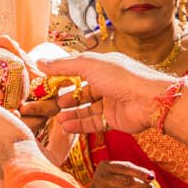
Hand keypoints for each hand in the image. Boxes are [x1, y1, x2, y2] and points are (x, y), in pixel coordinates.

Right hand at [38, 52, 179, 136]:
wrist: (147, 100)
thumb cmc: (121, 77)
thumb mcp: (88, 65)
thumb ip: (63, 65)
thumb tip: (40, 61)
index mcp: (103, 67)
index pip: (79, 71)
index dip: (63, 76)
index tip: (48, 83)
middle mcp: (108, 84)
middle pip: (83, 92)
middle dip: (66, 98)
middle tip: (51, 104)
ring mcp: (111, 102)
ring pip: (87, 109)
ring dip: (71, 113)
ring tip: (56, 118)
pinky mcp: (114, 119)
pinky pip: (93, 123)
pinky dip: (79, 125)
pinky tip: (66, 126)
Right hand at [89, 160, 159, 187]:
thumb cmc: (108, 181)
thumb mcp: (114, 170)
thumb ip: (131, 171)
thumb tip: (151, 176)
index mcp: (106, 166)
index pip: (126, 168)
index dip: (140, 172)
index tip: (152, 177)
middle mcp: (103, 178)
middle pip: (128, 182)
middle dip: (143, 186)